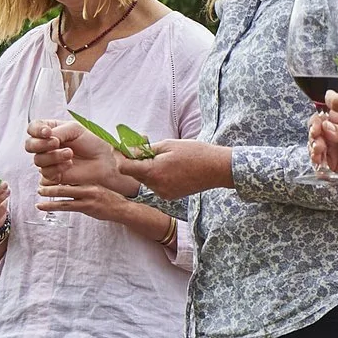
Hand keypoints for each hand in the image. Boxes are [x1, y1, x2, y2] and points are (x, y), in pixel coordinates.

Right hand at [25, 118, 135, 194]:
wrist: (103, 159)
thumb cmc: (91, 141)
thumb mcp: (74, 129)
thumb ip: (57, 131)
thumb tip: (45, 138)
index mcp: (50, 131)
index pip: (32, 128)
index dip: (36, 130)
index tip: (47, 132)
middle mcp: (46, 146)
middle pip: (29, 145)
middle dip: (40, 144)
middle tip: (56, 142)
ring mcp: (49, 161)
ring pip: (38, 160)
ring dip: (53, 156)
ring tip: (70, 153)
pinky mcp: (54, 175)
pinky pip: (46, 172)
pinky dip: (57, 167)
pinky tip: (70, 164)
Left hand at [37, 180, 151, 226]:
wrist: (122, 210)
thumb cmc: (110, 200)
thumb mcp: (97, 188)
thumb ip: (84, 186)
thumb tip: (69, 185)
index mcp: (90, 180)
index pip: (71, 176)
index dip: (58, 175)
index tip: (47, 176)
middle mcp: (88, 187)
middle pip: (65, 183)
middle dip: (50, 183)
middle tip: (39, 184)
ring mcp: (87, 198)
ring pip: (64, 194)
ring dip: (49, 194)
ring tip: (39, 194)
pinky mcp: (87, 208)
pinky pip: (67, 206)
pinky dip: (53, 205)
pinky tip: (43, 205)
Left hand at [119, 138, 233, 199]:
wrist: (218, 168)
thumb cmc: (195, 153)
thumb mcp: (167, 145)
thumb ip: (145, 149)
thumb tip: (127, 150)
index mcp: (153, 172)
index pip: (124, 168)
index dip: (120, 156)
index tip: (122, 147)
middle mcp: (156, 186)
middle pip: (135, 173)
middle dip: (136, 158)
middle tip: (145, 142)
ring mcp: (163, 193)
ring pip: (146, 178)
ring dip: (148, 166)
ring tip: (163, 154)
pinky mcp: (170, 196)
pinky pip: (156, 184)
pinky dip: (158, 174)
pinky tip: (171, 166)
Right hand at [310, 112, 337, 190]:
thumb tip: (326, 126)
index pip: (325, 116)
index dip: (318, 120)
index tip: (318, 126)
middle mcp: (332, 132)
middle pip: (316, 128)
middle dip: (314, 133)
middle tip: (316, 136)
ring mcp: (329, 146)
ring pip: (314, 142)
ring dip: (313, 145)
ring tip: (318, 149)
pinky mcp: (327, 159)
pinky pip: (316, 157)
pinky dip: (315, 158)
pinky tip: (318, 159)